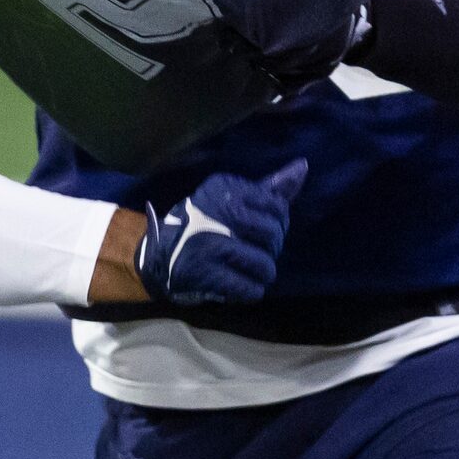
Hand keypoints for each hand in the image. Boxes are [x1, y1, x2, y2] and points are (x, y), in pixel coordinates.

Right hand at [134, 161, 306, 305]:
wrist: (156, 256)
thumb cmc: (201, 225)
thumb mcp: (230, 200)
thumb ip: (269, 189)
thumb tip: (302, 166)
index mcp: (225, 188)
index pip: (278, 209)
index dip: (274, 225)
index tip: (255, 232)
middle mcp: (218, 211)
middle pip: (274, 236)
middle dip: (268, 251)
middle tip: (249, 254)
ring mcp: (210, 242)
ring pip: (265, 266)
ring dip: (259, 275)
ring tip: (243, 271)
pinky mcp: (204, 272)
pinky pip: (249, 288)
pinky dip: (248, 292)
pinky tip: (236, 285)